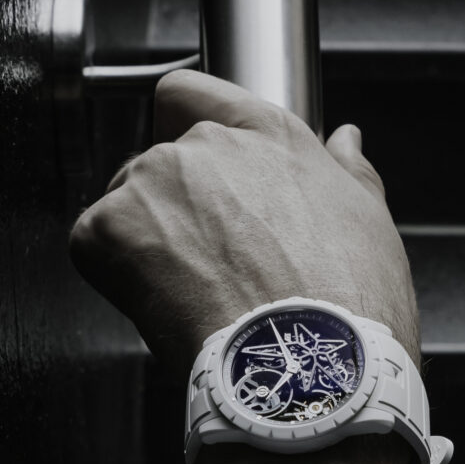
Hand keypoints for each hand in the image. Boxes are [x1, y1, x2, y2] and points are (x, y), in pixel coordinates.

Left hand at [69, 71, 419, 463]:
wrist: (308, 369)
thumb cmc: (346, 308)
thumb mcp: (370, 224)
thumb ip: (348, 171)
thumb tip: (346, 143)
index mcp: (267, 135)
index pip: (192, 94)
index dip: (181, 124)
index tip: (189, 166)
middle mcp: (205, 146)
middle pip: (160, 165)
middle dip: (175, 211)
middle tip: (212, 270)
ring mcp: (152, 182)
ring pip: (126, 206)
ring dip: (146, 245)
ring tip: (195, 297)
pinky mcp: (108, 229)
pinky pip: (94, 246)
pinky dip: (116, 278)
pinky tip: (165, 308)